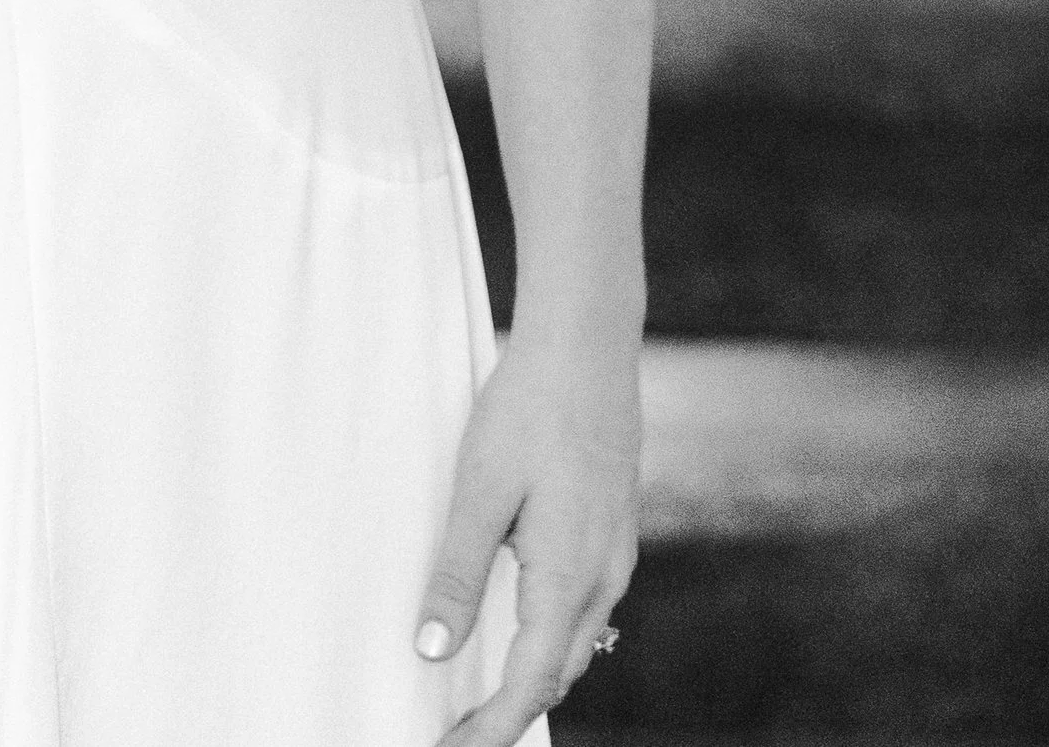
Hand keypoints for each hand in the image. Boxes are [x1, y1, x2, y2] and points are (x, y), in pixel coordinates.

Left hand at [414, 329, 639, 743]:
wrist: (589, 342)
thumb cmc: (531, 408)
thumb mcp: (480, 491)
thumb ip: (459, 575)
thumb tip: (432, 650)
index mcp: (569, 575)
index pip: (531, 682)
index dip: (492, 728)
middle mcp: (604, 574)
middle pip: (559, 671)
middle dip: (511, 712)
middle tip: (458, 732)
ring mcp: (616, 549)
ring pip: (578, 639)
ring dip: (534, 674)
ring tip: (483, 693)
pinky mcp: (614, 524)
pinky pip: (587, 604)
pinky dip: (553, 634)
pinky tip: (524, 622)